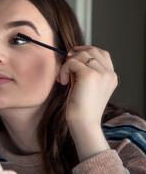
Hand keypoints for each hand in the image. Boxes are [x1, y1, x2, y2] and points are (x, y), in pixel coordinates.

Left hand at [58, 46, 116, 160]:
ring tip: (64, 79)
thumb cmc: (81, 107)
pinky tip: (63, 82)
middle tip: (66, 68)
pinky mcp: (90, 75)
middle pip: (92, 50)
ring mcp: (102, 74)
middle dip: (75, 55)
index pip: (102, 53)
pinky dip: (64, 70)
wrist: (83, 123)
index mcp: (111, 77)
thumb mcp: (85, 85)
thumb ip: (83, 70)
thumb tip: (71, 54)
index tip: (73, 55)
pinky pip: (72, 62)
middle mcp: (109, 74)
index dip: (86, 50)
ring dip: (68, 64)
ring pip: (80, 55)